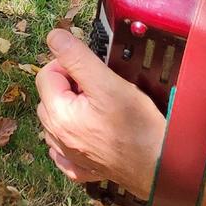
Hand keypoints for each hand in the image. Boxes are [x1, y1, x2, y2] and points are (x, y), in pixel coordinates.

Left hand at [34, 28, 164, 201]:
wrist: (159, 166)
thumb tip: (54, 37)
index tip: (91, 69)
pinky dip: (72, 136)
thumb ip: (77, 58)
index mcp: (59, 115)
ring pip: (56, 121)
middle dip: (68, 85)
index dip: (67, 64)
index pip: (46, 74)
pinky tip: (89, 131)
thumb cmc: (137, 126)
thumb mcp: (107, 82)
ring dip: (70, 108)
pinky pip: (65, 149)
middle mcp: (58, 138)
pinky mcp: (82, 168)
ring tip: (98, 106)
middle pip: (49, 97)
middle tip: (98, 86)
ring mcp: (68, 156)